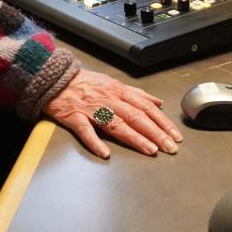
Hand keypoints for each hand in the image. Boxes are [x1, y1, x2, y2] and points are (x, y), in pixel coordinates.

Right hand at [43, 68, 182, 158]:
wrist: (56, 78)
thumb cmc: (86, 83)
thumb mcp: (114, 82)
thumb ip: (137, 94)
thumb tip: (158, 102)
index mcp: (119, 91)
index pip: (145, 107)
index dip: (162, 121)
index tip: (175, 136)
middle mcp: (108, 100)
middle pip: (135, 116)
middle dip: (155, 132)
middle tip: (170, 147)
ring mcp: (92, 109)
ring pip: (116, 124)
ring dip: (134, 138)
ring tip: (149, 150)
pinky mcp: (74, 117)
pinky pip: (85, 131)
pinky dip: (95, 142)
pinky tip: (105, 153)